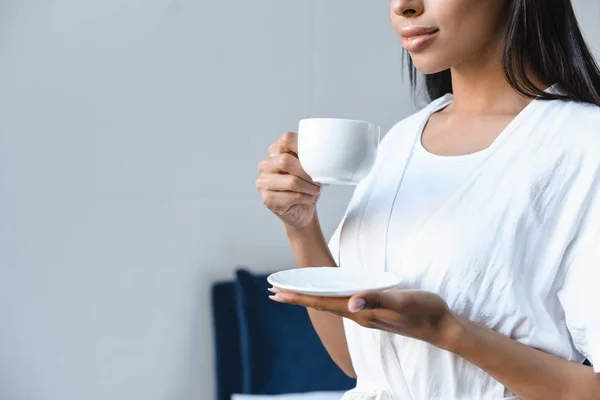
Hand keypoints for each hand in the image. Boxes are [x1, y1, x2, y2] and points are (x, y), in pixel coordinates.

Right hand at [256, 132, 321, 228]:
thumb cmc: (306, 185)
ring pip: (292, 181)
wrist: (303, 210)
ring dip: (310, 187)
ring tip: (316, 190)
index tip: (318, 159)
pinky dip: (307, 198)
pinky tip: (309, 198)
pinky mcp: (268, 200)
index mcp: (274, 151)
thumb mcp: (309, 166)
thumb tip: (324, 153)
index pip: (286, 139)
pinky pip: (293, 196)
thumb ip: (310, 155)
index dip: (304, 148)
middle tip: (319, 180)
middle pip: (286, 161)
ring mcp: (263, 183)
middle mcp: (265, 165)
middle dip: (308, 172)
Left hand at [269, 288, 460, 348]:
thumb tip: (351, 303)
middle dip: (297, 298)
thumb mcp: (402, 302)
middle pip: (321, 305)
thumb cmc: (423, 311)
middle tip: (274, 292)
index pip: (323, 303)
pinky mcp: (373, 311)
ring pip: (330, 305)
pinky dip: (327, 297)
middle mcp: (359, 316)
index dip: (300, 297)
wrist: (441, 326)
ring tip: (293, 293)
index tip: (278, 293)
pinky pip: (343, 304)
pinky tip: (327, 295)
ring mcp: (366, 315)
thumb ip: (377, 301)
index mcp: (360, 313)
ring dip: (310, 298)